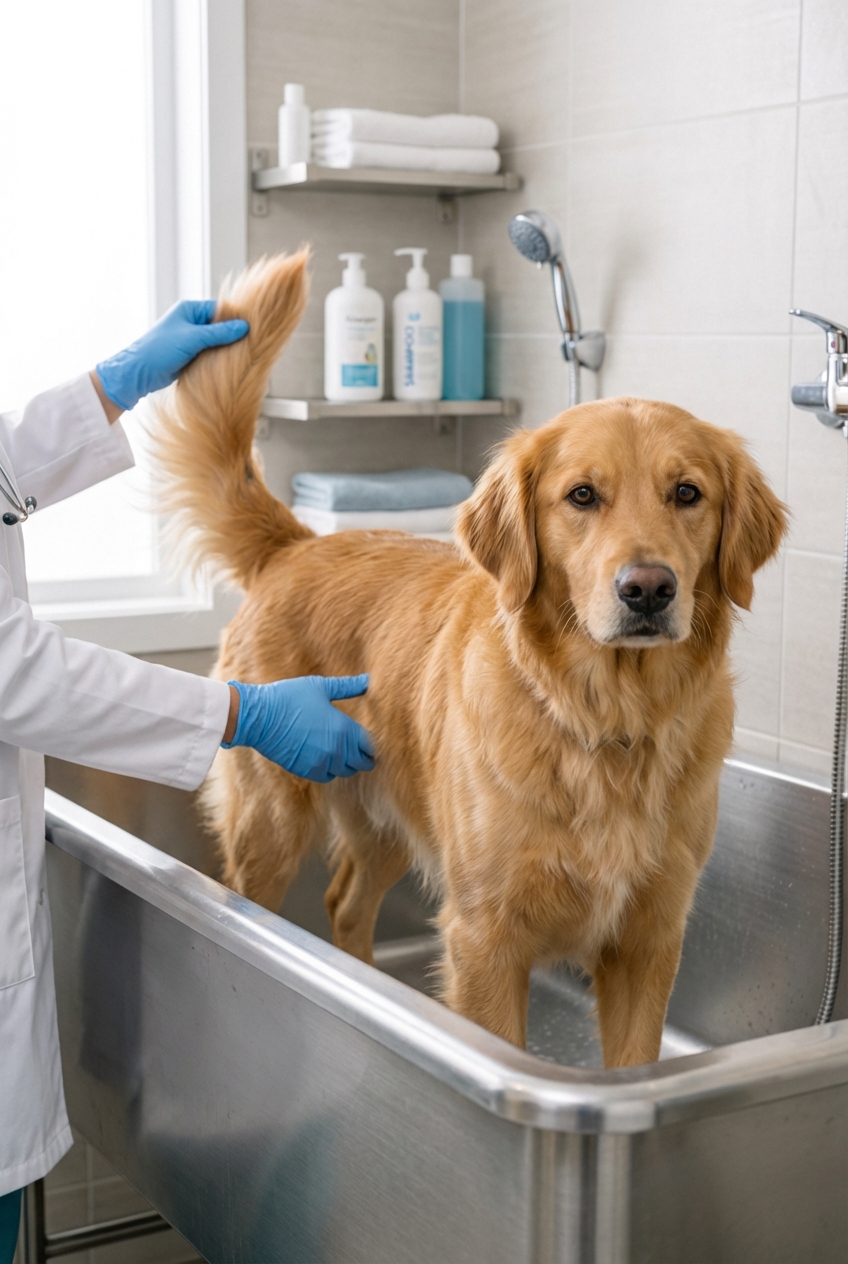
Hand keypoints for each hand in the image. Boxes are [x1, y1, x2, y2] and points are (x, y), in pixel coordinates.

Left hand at [95, 300, 248, 411]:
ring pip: (216, 341)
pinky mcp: (190, 354)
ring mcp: (190, 339)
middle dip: (232, 335)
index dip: (235, 319)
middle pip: (219, 326)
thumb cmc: (160, 350)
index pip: (220, 309)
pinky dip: (218, 358)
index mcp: (189, 310)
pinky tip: (228, 365)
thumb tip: (244, 327)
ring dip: (225, 348)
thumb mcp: (192, 339)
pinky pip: (209, 353)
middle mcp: (191, 321)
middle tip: (250, 344)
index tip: (251, 329)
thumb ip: (219, 333)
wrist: (139, 373)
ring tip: (242, 356)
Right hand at [223, 675, 374, 782]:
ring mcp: (322, 762)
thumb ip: (348, 687)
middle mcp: (337, 749)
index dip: (372, 745)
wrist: (259, 717)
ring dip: (346, 763)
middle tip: (361, 750)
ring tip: (343, 752)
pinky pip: (327, 776)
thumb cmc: (290, 697)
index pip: (370, 746)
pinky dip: (330, 770)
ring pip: (345, 771)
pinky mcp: (306, 770)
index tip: (370, 741)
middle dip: (364, 757)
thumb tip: (368, 680)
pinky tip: (326, 758)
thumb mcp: (320, 687)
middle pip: (362, 763)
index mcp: (344, 729)